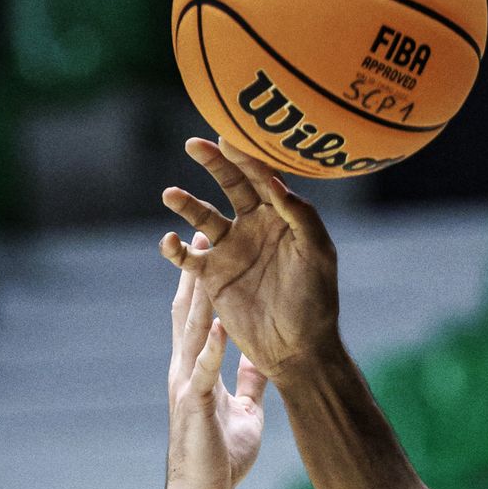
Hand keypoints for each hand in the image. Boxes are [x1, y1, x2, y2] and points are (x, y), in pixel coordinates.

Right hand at [160, 140, 338, 381]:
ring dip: (186, 203)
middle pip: (230, 184)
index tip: (229, 138)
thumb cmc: (316, 303)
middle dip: (213, 162)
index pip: (262, 177)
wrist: (298, 350)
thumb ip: (301, 216)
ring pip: (203, 216)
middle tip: (195, 144)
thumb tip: (273, 181)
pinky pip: (187, 256)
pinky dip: (175, 248)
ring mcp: (231, 250)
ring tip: (170, 195)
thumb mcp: (317, 256)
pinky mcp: (213, 276)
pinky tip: (169, 242)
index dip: (246, 157)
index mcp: (282, 217)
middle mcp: (254, 227)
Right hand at [164, 251, 266, 488]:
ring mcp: (186, 382)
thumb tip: (260, 361)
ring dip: (197, 294)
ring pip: (189, 329)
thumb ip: (247, 383)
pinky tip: (218, 323)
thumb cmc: (221, 457)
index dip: (204, 280)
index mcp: (196, 367)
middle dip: (195, 269)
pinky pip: (203, 370)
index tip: (213, 245)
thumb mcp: (244, 411)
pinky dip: (211, 347)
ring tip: (203, 258)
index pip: (198, 316)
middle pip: (188, 309)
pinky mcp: (194, 403)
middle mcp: (185, 367)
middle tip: (201, 228)